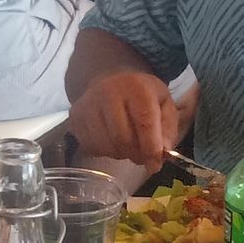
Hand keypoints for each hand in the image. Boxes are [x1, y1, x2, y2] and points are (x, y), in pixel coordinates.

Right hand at [68, 69, 198, 166]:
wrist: (109, 77)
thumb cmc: (141, 93)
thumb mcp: (164, 103)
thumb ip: (168, 129)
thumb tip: (162, 155)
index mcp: (136, 87)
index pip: (144, 124)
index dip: (151, 149)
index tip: (155, 165)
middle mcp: (107, 93)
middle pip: (123, 139)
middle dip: (136, 154)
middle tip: (142, 156)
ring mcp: (87, 106)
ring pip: (106, 147)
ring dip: (121, 154)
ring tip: (127, 143)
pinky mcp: (75, 119)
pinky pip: (91, 147)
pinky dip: (105, 151)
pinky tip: (111, 139)